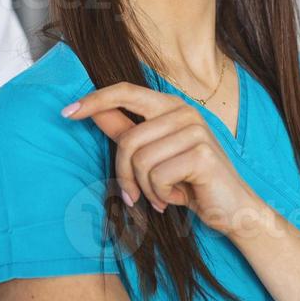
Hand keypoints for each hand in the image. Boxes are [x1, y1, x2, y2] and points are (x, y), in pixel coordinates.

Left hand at [63, 82, 257, 233]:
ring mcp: (196, 131)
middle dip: (125, 175)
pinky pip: (157, 177)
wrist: (232, 209)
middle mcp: (185, 112)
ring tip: (162, 195)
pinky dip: (160, 195)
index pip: (126, 91)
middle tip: (133, 195)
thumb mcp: (153, 155)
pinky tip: (177, 198)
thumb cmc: (190, 182)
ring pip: (141, 161)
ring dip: (146, 189)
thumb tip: (92, 110)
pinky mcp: (202, 154)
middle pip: (128, 139)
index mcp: (171, 106)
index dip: (95, 100)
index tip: (67, 112)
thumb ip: (126, 131)